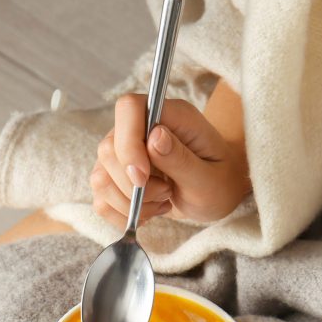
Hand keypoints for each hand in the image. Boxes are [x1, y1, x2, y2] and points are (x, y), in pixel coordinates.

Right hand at [89, 92, 251, 228]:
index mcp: (170, 116)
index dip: (128, 143)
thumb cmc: (221, 181)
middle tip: (167, 194)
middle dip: (133, 185)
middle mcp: (142, 128)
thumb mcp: (210, 178)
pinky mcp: (118, 175)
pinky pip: (101, 197)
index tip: (143, 177)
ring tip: (162, 202)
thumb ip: (181, 158)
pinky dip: (122, 213)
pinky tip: (149, 210)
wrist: (219, 192)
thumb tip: (154, 136)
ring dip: (129, 202)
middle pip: (107, 148)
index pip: (128, 109)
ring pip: (100, 176)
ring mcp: (126, 151)